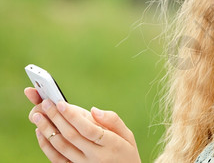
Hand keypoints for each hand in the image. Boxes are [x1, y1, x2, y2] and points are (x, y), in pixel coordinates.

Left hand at [25, 88, 140, 162]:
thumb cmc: (126, 152)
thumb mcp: (128, 135)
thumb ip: (113, 120)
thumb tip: (94, 110)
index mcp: (111, 145)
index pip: (88, 129)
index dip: (73, 116)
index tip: (61, 103)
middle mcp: (96, 157)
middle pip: (72, 136)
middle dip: (56, 118)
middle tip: (46, 104)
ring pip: (61, 147)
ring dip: (47, 130)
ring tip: (38, 115)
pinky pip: (56, 159)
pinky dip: (46, 146)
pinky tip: (40, 132)